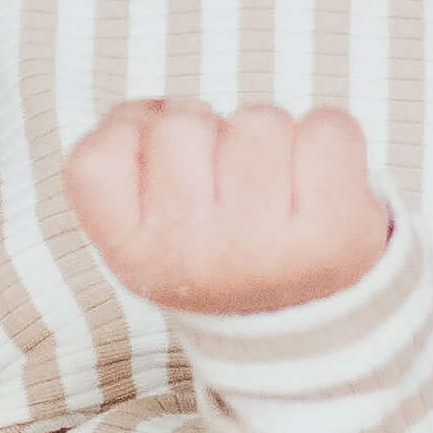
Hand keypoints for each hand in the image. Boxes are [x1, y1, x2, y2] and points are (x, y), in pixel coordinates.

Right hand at [62, 97, 390, 318]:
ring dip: (269, 139)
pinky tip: (318, 186)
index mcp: (136, 260)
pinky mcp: (337, 230)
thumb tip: (155, 109)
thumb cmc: (214, 247)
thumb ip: (117, 161)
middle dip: (206, 135)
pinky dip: (329, 141)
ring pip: (257, 120)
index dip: (129, 141)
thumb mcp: (140, 225)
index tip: (160, 175)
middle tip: (225, 187)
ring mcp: (268, 246)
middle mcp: (197, 258)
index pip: (95, 156)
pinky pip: (329, 128)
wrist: (303, 323)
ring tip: (275, 191)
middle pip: (180, 123)